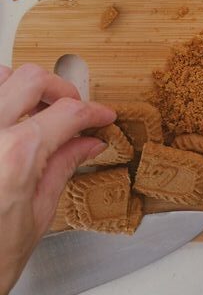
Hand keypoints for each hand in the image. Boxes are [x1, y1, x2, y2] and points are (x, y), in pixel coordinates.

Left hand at [0, 64, 114, 294]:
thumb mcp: (38, 214)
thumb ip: (62, 167)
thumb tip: (86, 144)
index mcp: (16, 155)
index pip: (68, 112)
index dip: (93, 112)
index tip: (101, 116)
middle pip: (32, 79)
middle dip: (61, 89)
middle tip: (73, 109)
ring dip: (22, 87)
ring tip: (36, 110)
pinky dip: (0, 99)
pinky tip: (9, 121)